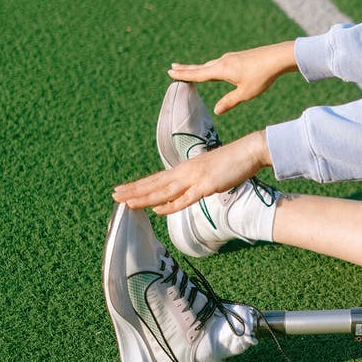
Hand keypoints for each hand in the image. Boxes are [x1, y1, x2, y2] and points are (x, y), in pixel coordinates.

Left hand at [113, 131, 271, 214]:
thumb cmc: (232, 162)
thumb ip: (196, 182)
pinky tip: (157, 210)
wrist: (248, 151)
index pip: (157, 179)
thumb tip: (188, 192)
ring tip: (127, 203)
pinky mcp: (207, 186)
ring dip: (144, 197)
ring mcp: (195, 179)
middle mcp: (186, 172)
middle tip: (113, 195)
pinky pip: (186, 198)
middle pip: (155, 184)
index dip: (139, 185)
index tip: (122, 189)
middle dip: (134, 190)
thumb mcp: (208, 172)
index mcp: (185, 168)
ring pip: (164, 191)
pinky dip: (171, 205)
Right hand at [168, 41, 298, 113]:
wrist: (278, 57)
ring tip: (190, 69)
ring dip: (199, 67)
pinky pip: (220, 63)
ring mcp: (231, 58)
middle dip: (187, 69)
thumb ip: (230, 101)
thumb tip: (216, 111)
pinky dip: (211, 66)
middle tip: (173, 67)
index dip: (184, 75)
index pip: (198, 74)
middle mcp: (223, 61)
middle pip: (201, 67)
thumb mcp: (246, 93)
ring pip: (211, 64)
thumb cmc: (262, 76)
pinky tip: (215, 68)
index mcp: (221, 70)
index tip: (170, 72)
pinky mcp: (239, 57)